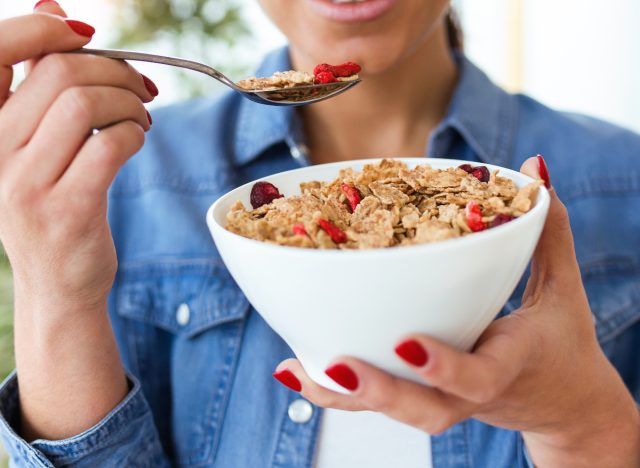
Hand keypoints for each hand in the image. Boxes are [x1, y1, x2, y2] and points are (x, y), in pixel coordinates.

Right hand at [0, 2, 156, 439]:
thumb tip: (50, 7)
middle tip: (139, 87)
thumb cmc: (50, 207)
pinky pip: (111, 145)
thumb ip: (38, 83)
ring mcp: (27, 182)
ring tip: (142, 115)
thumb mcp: (31, 146)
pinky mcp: (68, 208)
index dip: (43, 27)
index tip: (87, 32)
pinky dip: (136, 132)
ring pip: (85, 103)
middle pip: (59, 72)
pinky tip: (140, 138)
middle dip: (113, 69)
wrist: (56, 286)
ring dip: (128, 100)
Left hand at [274, 156, 639, 466]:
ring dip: (340, 395)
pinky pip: (374, 404)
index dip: (445, 365)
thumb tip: (534, 166)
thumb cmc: (558, 341)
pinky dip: (333, 391)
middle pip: (424, 409)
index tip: (406, 342)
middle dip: (380, 391)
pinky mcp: (421, 397)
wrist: (558, 401)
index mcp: (508, 364)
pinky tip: (294, 369)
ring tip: (294, 368)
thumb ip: (549, 229)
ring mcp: (441, 402)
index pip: (479, 376)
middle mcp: (469, 394)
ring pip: (389, 411)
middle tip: (340, 365)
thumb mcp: (563, 287)